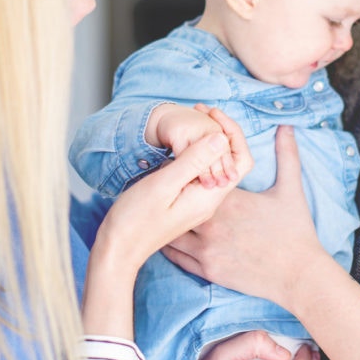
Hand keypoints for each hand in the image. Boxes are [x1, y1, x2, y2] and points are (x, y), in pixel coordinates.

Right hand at [101, 110, 252, 268]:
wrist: (118, 249)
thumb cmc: (135, 219)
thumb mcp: (164, 184)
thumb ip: (193, 161)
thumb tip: (221, 137)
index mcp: (210, 197)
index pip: (240, 161)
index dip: (233, 132)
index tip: (211, 114)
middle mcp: (209, 201)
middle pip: (231, 161)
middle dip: (221, 131)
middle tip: (200, 109)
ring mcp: (198, 203)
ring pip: (215, 166)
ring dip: (208, 141)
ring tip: (192, 117)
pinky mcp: (185, 202)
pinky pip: (200, 173)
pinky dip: (196, 153)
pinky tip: (180, 142)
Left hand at [163, 126, 324, 308]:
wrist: (299, 275)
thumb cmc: (296, 232)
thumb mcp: (290, 189)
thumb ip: (287, 154)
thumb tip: (287, 127)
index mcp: (228, 199)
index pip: (195, 177)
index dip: (187, 171)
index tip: (184, 167)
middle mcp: (213, 222)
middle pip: (177, 202)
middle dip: (172, 195)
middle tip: (167, 190)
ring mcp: (207, 248)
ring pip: (172, 230)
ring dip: (168, 221)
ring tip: (166, 213)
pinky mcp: (207, 270)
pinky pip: (176, 256)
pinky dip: (170, 245)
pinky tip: (169, 236)